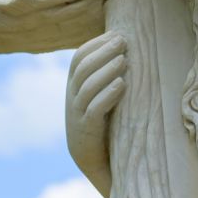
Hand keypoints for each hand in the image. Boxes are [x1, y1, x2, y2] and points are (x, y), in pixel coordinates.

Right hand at [65, 30, 126, 197]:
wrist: (96, 163)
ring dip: (106, 69)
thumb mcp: (101, 97)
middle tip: (124, 41)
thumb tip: (126, 48)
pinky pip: (93, 110)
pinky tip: (122, 84)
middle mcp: (71, 99)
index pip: (78, 59)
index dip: (95, 44)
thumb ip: (106, 77)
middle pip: (82, 68)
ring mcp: (76, 116)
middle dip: (103, 52)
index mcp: (73, 88)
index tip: (115, 34)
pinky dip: (108, 94)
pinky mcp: (86, 132)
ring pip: (86, 86)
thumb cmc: (106, 124)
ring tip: (125, 59)